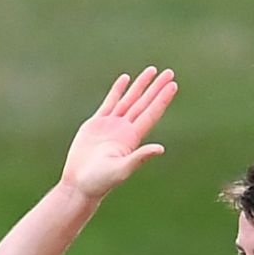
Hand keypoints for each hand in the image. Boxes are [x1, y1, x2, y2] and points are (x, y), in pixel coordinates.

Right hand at [60, 67, 177, 201]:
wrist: (80, 183)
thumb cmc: (100, 181)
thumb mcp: (121, 169)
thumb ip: (139, 158)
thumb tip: (160, 149)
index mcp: (132, 139)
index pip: (151, 114)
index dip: (162, 99)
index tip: (173, 85)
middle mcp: (124, 130)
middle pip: (144, 103)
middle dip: (156, 88)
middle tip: (169, 73)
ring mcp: (111, 125)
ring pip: (129, 99)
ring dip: (140, 86)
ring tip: (151, 71)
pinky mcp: (96, 124)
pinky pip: (110, 102)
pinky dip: (118, 90)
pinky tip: (125, 79)